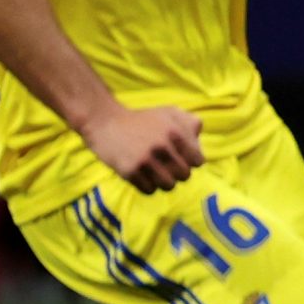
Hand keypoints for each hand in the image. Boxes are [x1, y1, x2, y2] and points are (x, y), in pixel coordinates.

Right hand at [85, 103, 204, 193]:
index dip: (189, 161)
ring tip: (154, 172)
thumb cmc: (141, 119)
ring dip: (163, 181)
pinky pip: (149, 190)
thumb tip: (199, 143)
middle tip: (165, 165)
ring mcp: (145, 160)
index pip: (197, 161)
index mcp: (175, 133)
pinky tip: (142, 175)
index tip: (179, 157)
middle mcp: (162, 147)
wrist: (104, 122)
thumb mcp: (169, 113)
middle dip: (177, 172)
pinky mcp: (129, 171)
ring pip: (168, 186)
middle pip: (184, 175)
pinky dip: (147, 186)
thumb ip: (190, 123)